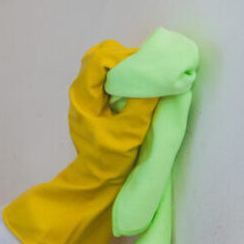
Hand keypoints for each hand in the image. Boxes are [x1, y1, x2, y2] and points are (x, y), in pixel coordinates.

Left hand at [2, 40, 159, 243]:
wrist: (97, 185)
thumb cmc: (110, 162)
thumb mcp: (129, 134)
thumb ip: (144, 105)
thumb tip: (162, 80)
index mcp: (83, 97)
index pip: (100, 59)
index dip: (125, 57)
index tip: (146, 68)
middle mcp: (81, 93)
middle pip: (102, 58)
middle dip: (127, 60)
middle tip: (149, 72)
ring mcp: (87, 99)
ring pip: (107, 69)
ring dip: (128, 71)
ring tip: (147, 82)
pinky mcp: (96, 107)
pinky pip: (110, 83)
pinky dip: (126, 82)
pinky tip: (141, 94)